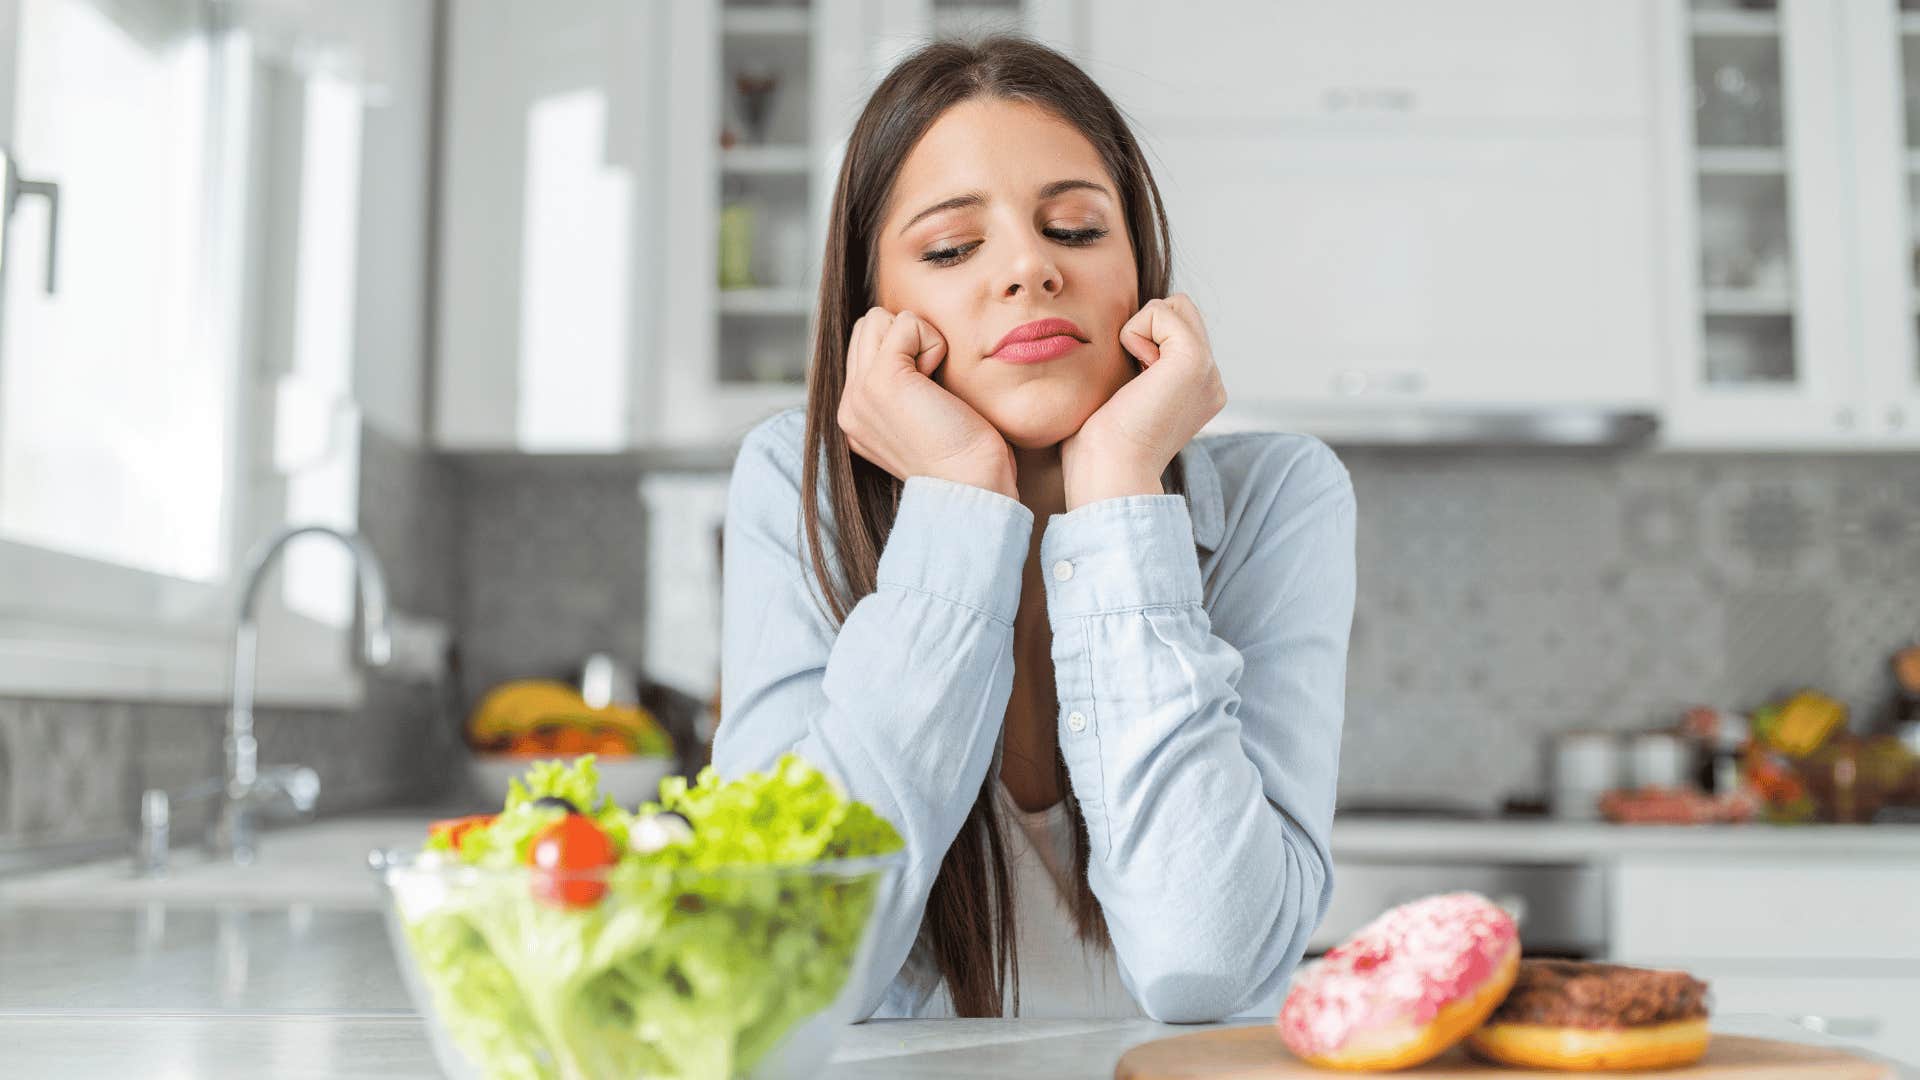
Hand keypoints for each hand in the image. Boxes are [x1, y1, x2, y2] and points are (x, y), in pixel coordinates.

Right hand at [837, 307, 1018, 499]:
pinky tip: (940, 383)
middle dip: (906, 340)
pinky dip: (934, 342)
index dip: (905, 352)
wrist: (971, 486)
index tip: (929, 396)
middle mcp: (849, 405)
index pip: (864, 346)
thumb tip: (912, 343)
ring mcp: (859, 392)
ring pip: (879, 318)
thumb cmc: (966, 456)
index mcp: (855, 416)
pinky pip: (906, 324)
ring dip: (918, 339)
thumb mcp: (922, 418)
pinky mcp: (881, 380)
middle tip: (932, 387)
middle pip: (867, 326)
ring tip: (934, 384)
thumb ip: (905, 386)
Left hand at [1060, 293, 1226, 508]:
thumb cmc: (1100, 446)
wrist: (1109, 472)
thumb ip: (1139, 365)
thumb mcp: (1126, 395)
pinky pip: (1159, 311)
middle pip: (1179, 309)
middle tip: (1133, 381)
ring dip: (1139, 332)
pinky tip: (1136, 375)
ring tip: (1135, 380)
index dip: (1141, 343)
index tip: (1131, 390)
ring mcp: (1209, 370)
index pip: (1175, 329)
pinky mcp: (1195, 360)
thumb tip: (1129, 334)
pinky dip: (1133, 334)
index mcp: (1198, 390)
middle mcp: (1212, 381)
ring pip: (1172, 305)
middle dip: (1144, 330)